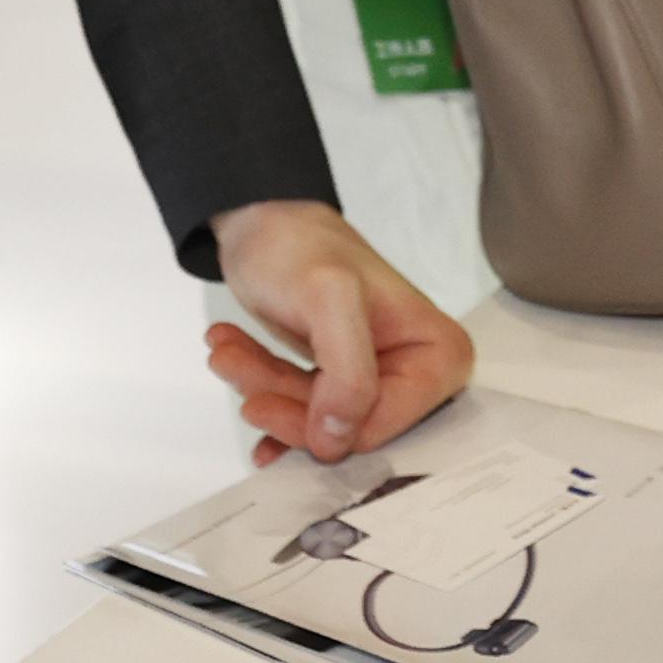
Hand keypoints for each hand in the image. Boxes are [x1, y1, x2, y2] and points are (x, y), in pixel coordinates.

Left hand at [205, 200, 474, 465]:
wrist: (265, 219)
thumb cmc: (303, 247)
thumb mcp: (330, 298)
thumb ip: (347, 372)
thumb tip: (338, 443)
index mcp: (439, 354)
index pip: (384, 425)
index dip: (324, 424)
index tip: (263, 401)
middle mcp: (417, 373)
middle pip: (346, 430)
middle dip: (282, 402)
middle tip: (230, 364)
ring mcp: (378, 380)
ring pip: (315, 422)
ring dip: (262, 389)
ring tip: (224, 349)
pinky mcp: (340, 383)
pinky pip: (301, 413)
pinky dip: (262, 391)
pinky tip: (231, 362)